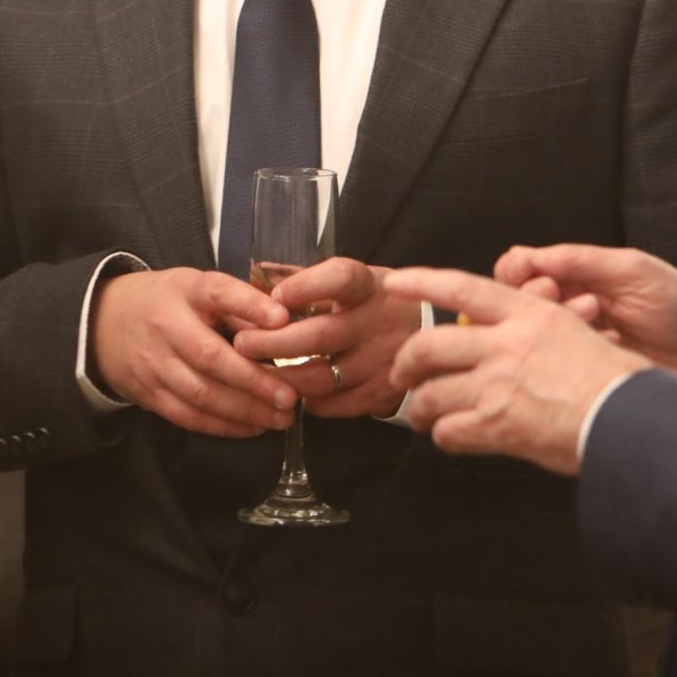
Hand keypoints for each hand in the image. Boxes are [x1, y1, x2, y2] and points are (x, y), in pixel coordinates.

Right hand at [91, 267, 297, 437]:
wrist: (104, 321)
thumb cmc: (168, 302)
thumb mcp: (196, 287)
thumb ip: (237, 304)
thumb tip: (285, 326)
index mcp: (184, 290)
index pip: (217, 292)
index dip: (249, 305)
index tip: (281, 319)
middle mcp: (166, 325)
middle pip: (209, 356)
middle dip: (253, 380)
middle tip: (290, 396)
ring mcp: (153, 363)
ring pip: (200, 394)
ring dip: (244, 410)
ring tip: (281, 418)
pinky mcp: (148, 394)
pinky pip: (188, 416)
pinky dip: (223, 426)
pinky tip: (252, 427)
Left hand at [232, 256, 421, 417]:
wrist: (434, 334)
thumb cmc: (378, 301)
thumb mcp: (355, 279)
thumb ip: (308, 276)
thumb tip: (258, 272)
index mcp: (369, 286)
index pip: (339, 279)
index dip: (304, 287)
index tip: (274, 298)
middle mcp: (378, 323)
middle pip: (319, 337)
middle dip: (273, 343)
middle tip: (242, 344)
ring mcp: (383, 362)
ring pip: (323, 378)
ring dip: (283, 378)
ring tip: (256, 374)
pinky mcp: (383, 393)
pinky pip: (336, 405)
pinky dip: (309, 401)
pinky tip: (293, 392)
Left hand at [382, 267, 651, 476]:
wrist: (632, 417)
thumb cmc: (615, 380)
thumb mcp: (574, 332)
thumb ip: (531, 329)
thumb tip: (502, 337)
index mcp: (528, 313)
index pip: (461, 287)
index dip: (422, 281)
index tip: (396, 281)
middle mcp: (506, 343)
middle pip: (430, 345)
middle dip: (406, 362)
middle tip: (403, 374)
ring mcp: (498, 384)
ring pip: (431, 392)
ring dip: (420, 407)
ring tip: (422, 415)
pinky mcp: (497, 424)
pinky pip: (449, 431)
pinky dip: (444, 436)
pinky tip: (451, 438)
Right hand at [495, 243, 676, 377]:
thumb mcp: (633, 270)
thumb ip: (580, 260)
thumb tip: (528, 256)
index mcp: (580, 276)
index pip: (524, 270)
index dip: (520, 274)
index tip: (539, 280)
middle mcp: (572, 308)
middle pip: (522, 303)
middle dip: (543, 300)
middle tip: (581, 302)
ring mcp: (577, 343)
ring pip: (536, 334)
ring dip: (564, 324)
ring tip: (601, 320)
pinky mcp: (585, 375)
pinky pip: (558, 366)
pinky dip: (577, 354)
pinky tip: (611, 348)